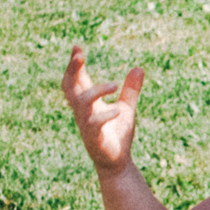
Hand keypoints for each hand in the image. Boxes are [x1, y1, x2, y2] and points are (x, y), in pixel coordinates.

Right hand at [61, 46, 145, 178]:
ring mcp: (86, 124)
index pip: (76, 80)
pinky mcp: (94, 138)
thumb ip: (130, 89)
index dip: (74, 64)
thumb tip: (139, 67)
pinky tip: (118, 110)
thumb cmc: (117, 134)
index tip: (76, 47)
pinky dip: (105, 117)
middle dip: (72, 70)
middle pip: (70, 87)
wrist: (117, 163)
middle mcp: (83, 111)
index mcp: (88, 103)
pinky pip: (94, 125)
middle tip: (79, 55)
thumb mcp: (127, 107)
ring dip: (96, 91)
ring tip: (113, 85)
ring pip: (82, 103)